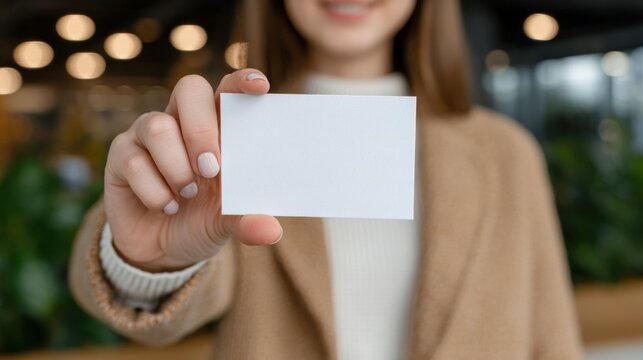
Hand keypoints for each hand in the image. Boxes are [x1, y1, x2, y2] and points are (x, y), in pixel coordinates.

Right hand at [104, 69, 282, 271]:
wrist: (163, 251)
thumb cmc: (202, 220)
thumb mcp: (229, 222)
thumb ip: (248, 219)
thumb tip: (270, 231)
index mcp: (217, 126)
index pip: (228, 89)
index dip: (241, 82)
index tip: (260, 87)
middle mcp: (182, 121)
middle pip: (190, 89)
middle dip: (201, 128)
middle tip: (211, 169)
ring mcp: (148, 135)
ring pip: (157, 127)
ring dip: (176, 167)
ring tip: (189, 194)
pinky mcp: (120, 156)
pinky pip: (134, 162)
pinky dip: (155, 192)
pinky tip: (167, 207)